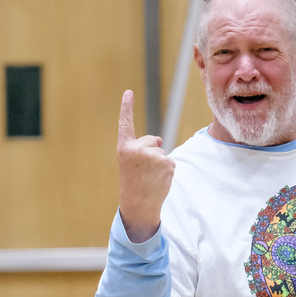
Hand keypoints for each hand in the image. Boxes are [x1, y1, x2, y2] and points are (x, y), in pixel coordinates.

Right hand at [116, 89, 174, 242]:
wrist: (138, 204)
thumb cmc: (134, 183)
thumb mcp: (132, 163)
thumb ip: (143, 149)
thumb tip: (161, 140)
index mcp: (124, 147)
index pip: (126, 123)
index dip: (127, 107)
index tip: (128, 92)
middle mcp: (136, 149)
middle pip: (153, 141)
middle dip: (153, 153)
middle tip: (143, 172)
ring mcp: (151, 155)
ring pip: (163, 153)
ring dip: (161, 165)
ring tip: (150, 178)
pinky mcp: (165, 163)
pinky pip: (171, 162)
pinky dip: (168, 171)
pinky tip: (159, 180)